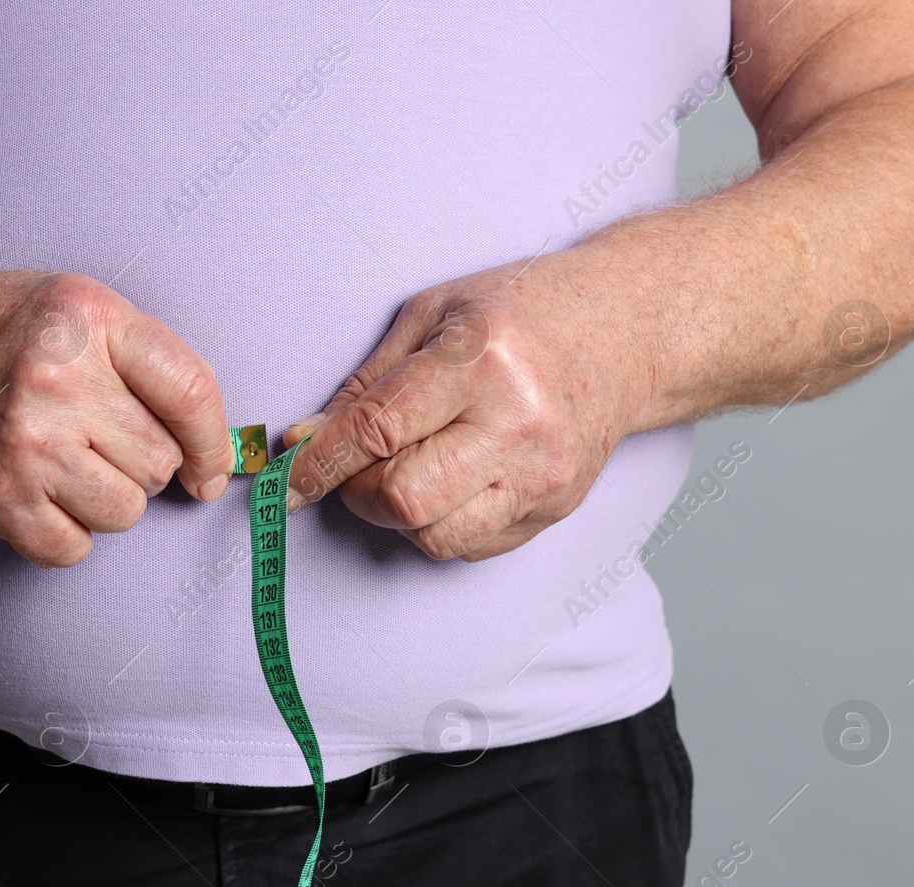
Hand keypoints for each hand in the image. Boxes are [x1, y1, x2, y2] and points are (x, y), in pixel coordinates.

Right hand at [0, 268, 231, 567]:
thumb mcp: (79, 309)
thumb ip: (150, 364)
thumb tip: (216, 455)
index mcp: (90, 320)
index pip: (190, 394)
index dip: (213, 444)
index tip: (210, 468)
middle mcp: (58, 381)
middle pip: (159, 463)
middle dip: (142, 461)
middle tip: (96, 438)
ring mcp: (24, 444)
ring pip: (125, 511)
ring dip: (108, 499)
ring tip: (67, 462)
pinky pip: (73, 548)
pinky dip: (66, 532)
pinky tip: (40, 492)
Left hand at [280, 260, 649, 561]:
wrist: (625, 332)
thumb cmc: (521, 313)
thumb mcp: (432, 315)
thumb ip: (366, 384)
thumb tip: (306, 443)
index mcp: (480, 361)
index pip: (377, 431)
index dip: (320, 464)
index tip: (287, 482)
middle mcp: (517, 423)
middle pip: (404, 499)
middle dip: (358, 492)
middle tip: (355, 468)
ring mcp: (542, 474)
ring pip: (435, 537)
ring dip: (398, 516)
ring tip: (404, 472)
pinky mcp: (555, 508)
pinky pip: (470, 546)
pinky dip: (440, 524)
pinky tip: (449, 482)